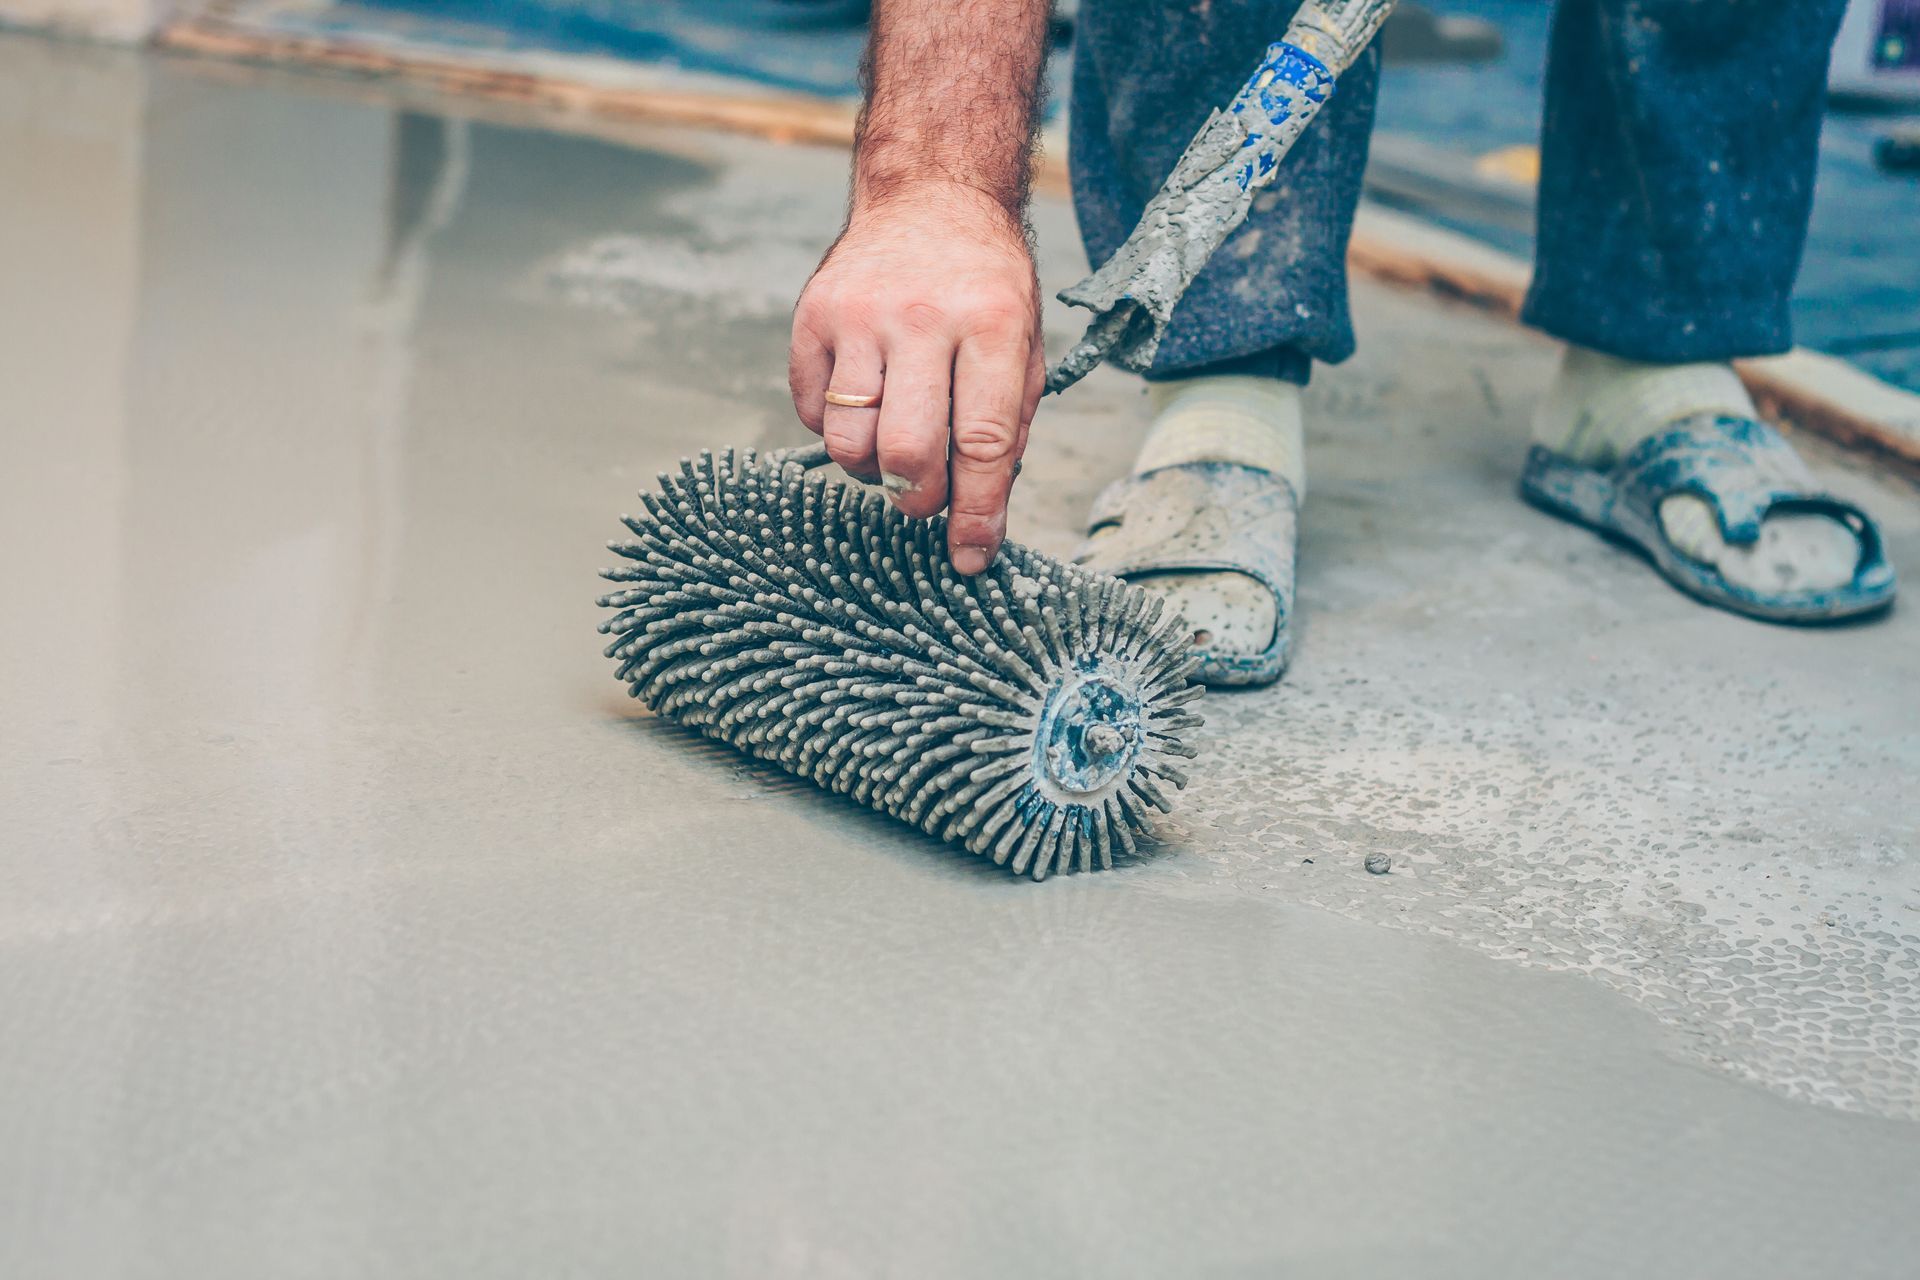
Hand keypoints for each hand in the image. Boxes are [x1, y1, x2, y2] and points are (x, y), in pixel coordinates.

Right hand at [789, 183, 1045, 574]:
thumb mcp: (1023, 345)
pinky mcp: (812, 317)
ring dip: (870, 469)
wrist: (930, 195)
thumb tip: (979, 520)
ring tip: (893, 444)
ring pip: (846, 443)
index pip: (982, 443)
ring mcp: (859, 316)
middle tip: (923, 498)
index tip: (968, 558)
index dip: (975, 513)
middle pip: (906, 451)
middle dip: (916, 499)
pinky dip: (834, 430)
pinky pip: (810, 413)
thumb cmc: (985, 286)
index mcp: (992, 325)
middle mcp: (923, 319)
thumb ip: (1006, 429)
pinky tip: (864, 403)